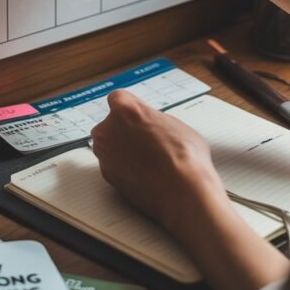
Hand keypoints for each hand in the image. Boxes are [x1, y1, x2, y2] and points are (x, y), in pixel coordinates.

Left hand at [90, 90, 227, 250]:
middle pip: (110, 124)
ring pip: (108, 146)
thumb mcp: (175, 124)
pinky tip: (143, 175)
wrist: (182, 190)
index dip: (129, 109)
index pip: (117, 99)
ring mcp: (105, 153)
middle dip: (123, 131)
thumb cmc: (185, 156)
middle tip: (144, 141)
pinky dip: (122, 169)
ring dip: (121, 151)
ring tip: (146, 161)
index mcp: (125, 109)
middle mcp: (108, 129)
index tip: (136, 116)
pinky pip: (112, 166)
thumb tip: (151, 126)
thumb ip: (153, 120)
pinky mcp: (106, 175)